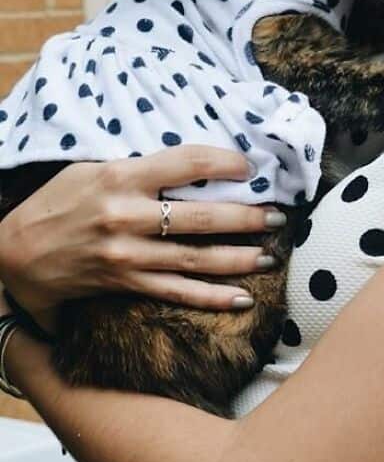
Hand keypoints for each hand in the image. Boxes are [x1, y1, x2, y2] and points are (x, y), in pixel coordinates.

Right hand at [0, 146, 286, 321]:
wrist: (16, 253)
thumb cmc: (57, 202)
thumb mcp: (91, 169)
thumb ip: (139, 168)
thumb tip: (192, 166)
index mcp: (121, 177)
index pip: (186, 163)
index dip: (224, 163)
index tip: (249, 167)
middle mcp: (127, 216)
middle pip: (201, 217)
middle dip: (246, 217)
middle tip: (279, 216)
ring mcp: (128, 255)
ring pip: (196, 259)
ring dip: (239, 257)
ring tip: (272, 254)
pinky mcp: (126, 285)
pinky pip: (176, 294)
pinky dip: (211, 298)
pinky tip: (241, 298)